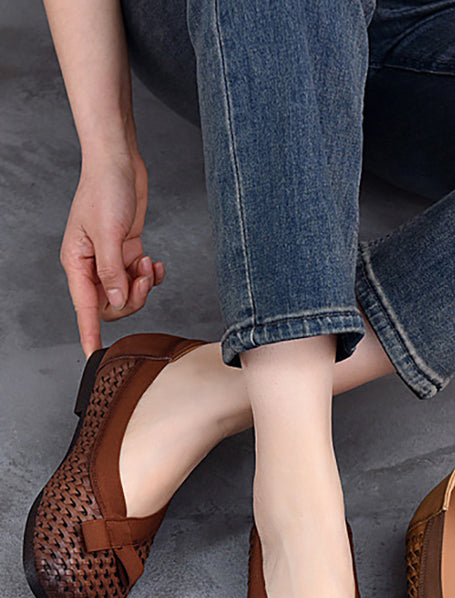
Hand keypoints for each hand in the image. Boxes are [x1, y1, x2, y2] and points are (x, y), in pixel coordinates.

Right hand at [59, 149, 164, 355]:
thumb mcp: (109, 233)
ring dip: (142, 285)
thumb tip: (117, 299)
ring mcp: (110, 259)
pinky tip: (155, 263)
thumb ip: (112, 270)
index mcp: (77, 261)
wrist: (119, 162)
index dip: (88, 332)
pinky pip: (138, 278)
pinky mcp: (127, 251)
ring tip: (148, 263)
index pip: (84, 306)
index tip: (94, 355)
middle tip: (141, 277)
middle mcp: (91, 264)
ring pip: (127, 294)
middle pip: (111, 305)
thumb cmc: (105, 189)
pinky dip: (149, 276)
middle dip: (131, 299)